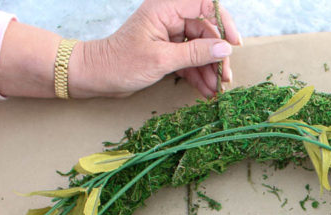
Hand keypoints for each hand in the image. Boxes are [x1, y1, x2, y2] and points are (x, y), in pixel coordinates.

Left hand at [72, 0, 241, 98]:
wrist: (97, 77)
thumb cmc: (121, 63)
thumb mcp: (161, 59)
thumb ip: (195, 53)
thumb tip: (224, 48)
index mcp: (166, 8)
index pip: (205, 5)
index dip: (224, 22)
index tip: (234, 44)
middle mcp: (169, 18)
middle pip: (205, 31)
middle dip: (216, 55)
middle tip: (225, 77)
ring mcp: (168, 35)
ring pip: (199, 49)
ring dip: (209, 69)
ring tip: (216, 89)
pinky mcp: (166, 52)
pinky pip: (189, 60)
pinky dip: (198, 75)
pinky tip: (205, 90)